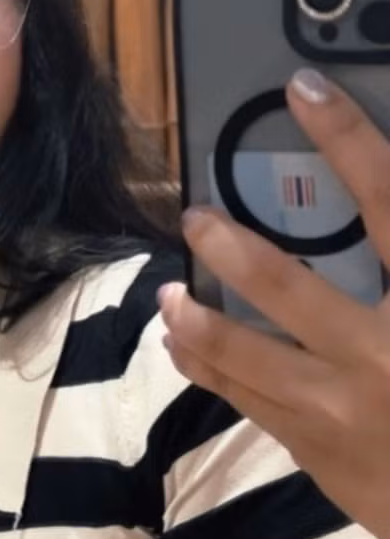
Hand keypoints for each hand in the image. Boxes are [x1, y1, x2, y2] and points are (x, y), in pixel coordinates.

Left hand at [158, 71, 389, 538]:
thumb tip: (377, 200)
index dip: (349, 140)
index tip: (305, 90)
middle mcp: (382, 354)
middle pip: (287, 286)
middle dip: (232, 246)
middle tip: (197, 217)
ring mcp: (338, 408)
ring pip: (244, 354)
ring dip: (197, 319)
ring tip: (169, 295)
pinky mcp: (311, 447)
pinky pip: (242, 398)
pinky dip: (206, 366)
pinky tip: (181, 342)